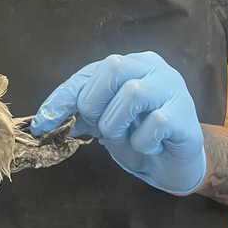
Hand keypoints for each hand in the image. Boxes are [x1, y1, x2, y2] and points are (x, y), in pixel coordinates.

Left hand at [31, 52, 205, 194]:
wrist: (176, 164)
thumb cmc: (139, 136)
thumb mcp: (105, 122)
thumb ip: (82, 113)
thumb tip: (46, 121)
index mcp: (133, 63)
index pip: (90, 71)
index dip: (64, 97)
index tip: (42, 123)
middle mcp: (155, 68)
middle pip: (114, 67)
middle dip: (95, 102)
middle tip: (97, 127)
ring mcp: (173, 89)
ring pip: (133, 93)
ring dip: (117, 125)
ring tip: (127, 138)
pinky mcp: (185, 115)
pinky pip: (155, 122)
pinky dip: (143, 142)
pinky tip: (150, 146)